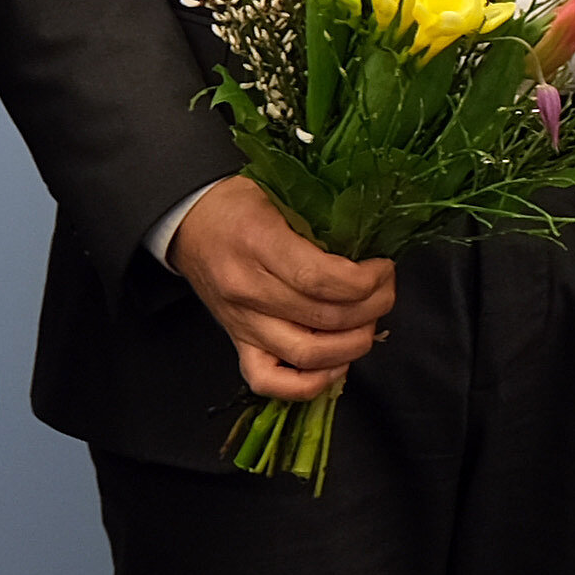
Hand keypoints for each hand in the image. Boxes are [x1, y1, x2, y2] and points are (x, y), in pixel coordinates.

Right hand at [173, 175, 394, 401]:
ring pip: (307, 354)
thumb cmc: (238, 204)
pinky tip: (336, 363)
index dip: (365, 282)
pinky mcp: (237, 342)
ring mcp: (241, 322)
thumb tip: (372, 246)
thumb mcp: (281, 192)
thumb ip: (323, 220)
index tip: (383, 269)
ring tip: (369, 322)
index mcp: (257, 243)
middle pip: (324, 318)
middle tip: (385, 291)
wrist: (189, 222)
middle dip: (372, 308)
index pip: (320, 279)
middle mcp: (247, 289)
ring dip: (353, 344)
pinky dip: (310, 383)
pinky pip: (269, 381)